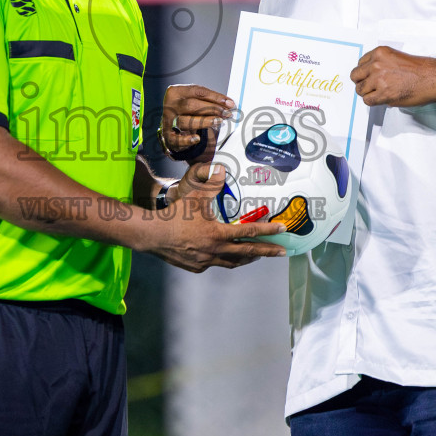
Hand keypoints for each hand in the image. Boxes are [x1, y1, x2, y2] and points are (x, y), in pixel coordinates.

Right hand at [142, 164, 286, 272]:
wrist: (153, 235)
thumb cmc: (175, 215)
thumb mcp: (195, 197)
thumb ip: (210, 184)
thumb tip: (221, 168)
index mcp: (217, 233)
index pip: (249, 232)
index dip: (267, 231)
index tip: (282, 229)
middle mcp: (215, 250)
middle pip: (247, 253)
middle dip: (267, 251)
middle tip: (282, 252)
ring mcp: (206, 261)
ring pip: (233, 262)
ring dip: (247, 258)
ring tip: (257, 255)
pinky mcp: (197, 267)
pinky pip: (215, 264)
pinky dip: (224, 259)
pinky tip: (224, 255)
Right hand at [160, 84, 231, 160]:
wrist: (173, 126)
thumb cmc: (188, 111)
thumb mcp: (196, 101)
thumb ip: (210, 101)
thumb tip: (229, 104)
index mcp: (176, 92)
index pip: (197, 91)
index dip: (215, 97)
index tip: (230, 103)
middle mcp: (170, 105)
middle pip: (191, 105)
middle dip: (212, 109)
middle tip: (227, 113)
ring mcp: (168, 121)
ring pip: (185, 121)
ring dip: (204, 122)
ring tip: (219, 122)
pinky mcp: (168, 136)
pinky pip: (176, 139)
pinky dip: (187, 139)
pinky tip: (197, 139)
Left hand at [350, 45, 435, 106]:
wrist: (431, 78)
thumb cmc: (418, 69)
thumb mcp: (395, 57)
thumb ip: (380, 63)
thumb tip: (369, 75)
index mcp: (379, 53)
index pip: (360, 63)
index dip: (364, 72)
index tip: (368, 77)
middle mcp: (376, 64)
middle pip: (355, 76)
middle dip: (362, 82)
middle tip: (371, 87)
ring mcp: (379, 78)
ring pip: (360, 90)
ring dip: (368, 93)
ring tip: (379, 93)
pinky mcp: (383, 93)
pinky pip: (368, 100)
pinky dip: (373, 101)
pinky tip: (382, 99)